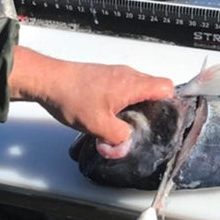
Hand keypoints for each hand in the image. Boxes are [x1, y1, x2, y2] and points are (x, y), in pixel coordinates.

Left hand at [8, 46, 173, 144]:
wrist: (48, 80)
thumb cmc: (72, 97)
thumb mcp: (97, 125)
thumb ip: (117, 138)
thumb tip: (125, 146)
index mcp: (132, 84)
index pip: (166, 87)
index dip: (171, 103)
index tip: (165, 120)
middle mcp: (128, 75)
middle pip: (154, 88)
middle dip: (154, 108)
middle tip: (146, 127)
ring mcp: (116, 73)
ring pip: (139, 88)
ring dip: (137, 105)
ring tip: (128, 123)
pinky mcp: (105, 76)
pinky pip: (125, 87)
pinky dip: (124, 100)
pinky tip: (112, 115)